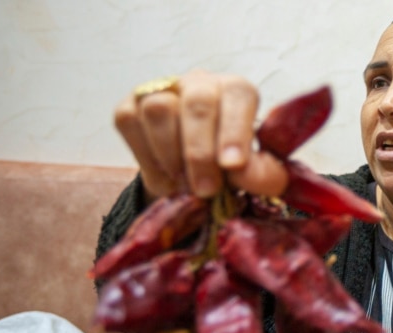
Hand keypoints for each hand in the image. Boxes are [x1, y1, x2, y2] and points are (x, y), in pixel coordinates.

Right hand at [113, 70, 287, 202]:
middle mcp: (199, 83)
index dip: (235, 130)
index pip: (238, 95)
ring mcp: (160, 91)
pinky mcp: (129, 107)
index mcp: (236, 91)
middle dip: (201, 153)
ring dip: (172, 155)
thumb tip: (246, 173)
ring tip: (185, 185)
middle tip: (206, 189)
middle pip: (198, 103)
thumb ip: (263, 174)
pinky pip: (130, 122)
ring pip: (159, 109)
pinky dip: (146, 157)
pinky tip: (165, 176)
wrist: (190, 177)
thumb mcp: (255, 174)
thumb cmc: (229, 167)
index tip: (233, 166)